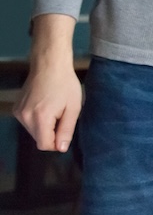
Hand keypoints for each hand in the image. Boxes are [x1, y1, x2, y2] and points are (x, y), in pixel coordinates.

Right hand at [15, 36, 81, 152]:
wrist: (49, 65)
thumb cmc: (65, 84)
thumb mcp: (73, 108)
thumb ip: (67, 130)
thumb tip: (61, 149)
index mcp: (40, 118)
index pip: (44, 145)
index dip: (56, 142)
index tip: (65, 130)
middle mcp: (25, 117)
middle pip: (38, 138)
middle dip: (51, 132)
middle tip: (61, 114)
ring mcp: (18, 112)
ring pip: (33, 131)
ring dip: (44, 126)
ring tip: (54, 108)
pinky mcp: (16, 108)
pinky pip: (28, 122)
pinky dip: (37, 119)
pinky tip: (45, 105)